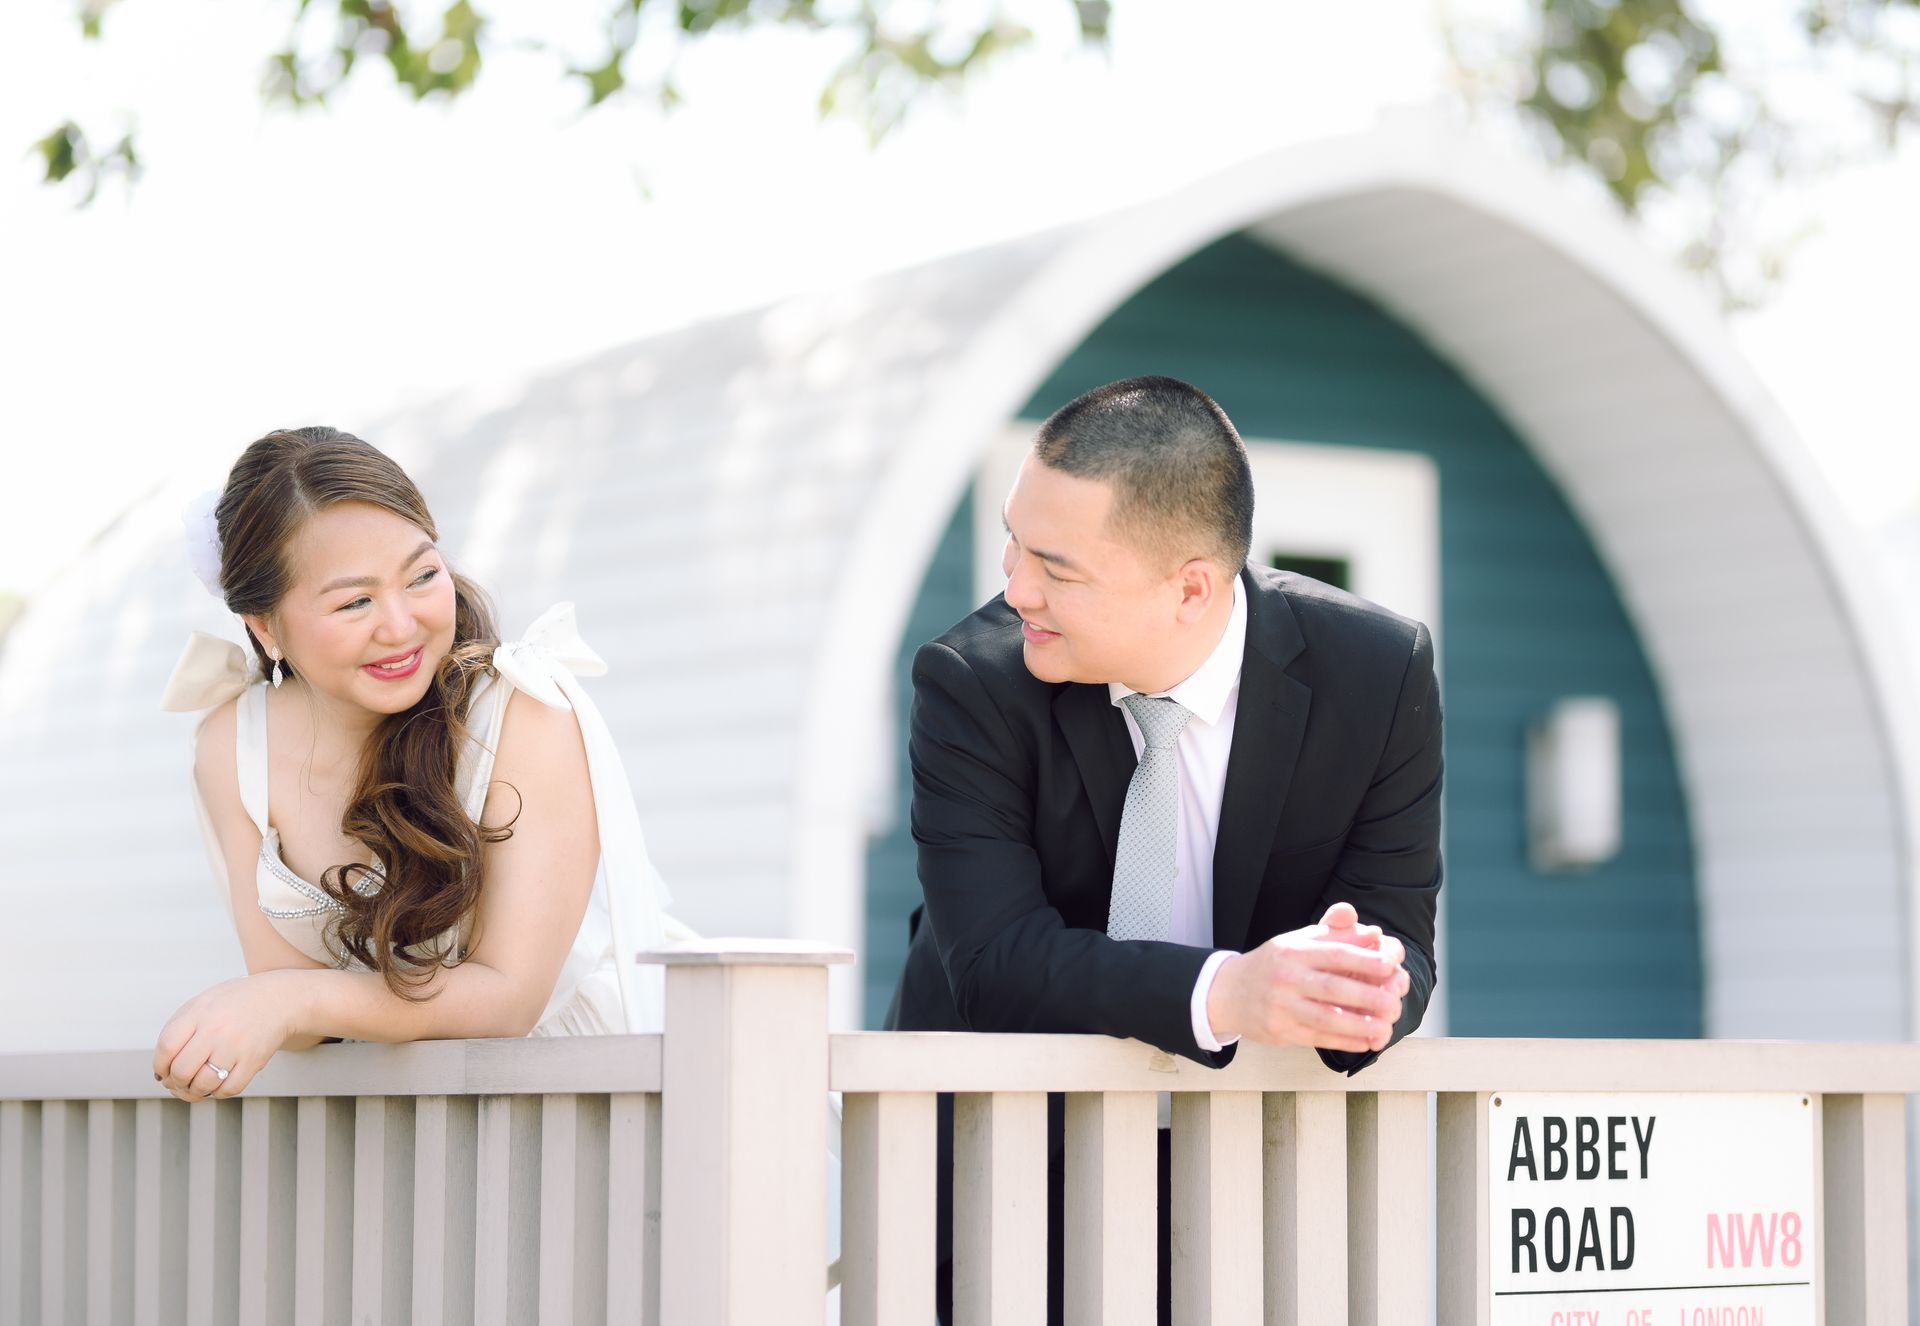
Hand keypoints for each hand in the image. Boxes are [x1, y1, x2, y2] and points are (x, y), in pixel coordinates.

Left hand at [152, 973, 297, 1101]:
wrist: (279, 999)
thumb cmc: (234, 1004)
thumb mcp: (202, 1004)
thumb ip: (177, 1031)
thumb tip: (161, 1073)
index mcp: (199, 1013)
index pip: (166, 1048)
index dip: (159, 1066)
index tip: (162, 1072)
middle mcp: (217, 1030)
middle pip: (181, 1071)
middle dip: (176, 1082)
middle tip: (180, 1081)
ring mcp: (236, 1046)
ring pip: (203, 1085)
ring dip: (195, 1091)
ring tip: (198, 1084)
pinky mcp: (254, 1061)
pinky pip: (228, 1090)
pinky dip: (218, 1092)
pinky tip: (219, 1082)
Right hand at [1206, 902, 1409, 1053]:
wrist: (1228, 992)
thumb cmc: (1273, 965)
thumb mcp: (1296, 941)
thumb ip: (1335, 934)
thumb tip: (1373, 934)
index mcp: (1293, 951)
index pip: (1334, 954)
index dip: (1364, 961)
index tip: (1391, 966)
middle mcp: (1286, 978)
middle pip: (1332, 988)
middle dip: (1367, 997)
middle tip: (1394, 1002)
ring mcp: (1281, 1007)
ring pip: (1326, 1019)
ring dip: (1359, 1025)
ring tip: (1385, 1027)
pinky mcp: (1279, 1031)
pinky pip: (1318, 1038)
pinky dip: (1344, 1041)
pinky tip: (1365, 1041)